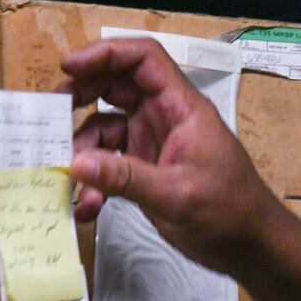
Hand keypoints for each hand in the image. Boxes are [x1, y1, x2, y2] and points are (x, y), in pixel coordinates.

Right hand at [62, 37, 291, 276]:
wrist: (249, 246)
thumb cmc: (230, 212)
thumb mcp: (177, 194)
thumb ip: (126, 178)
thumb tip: (76, 164)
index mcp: (181, 107)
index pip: (143, 60)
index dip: (106, 54)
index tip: (69, 66)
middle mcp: (164, 118)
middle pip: (116, 86)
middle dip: (81, 95)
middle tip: (51, 113)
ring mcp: (153, 144)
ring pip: (105, 129)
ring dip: (84, 151)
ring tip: (70, 178)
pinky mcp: (145, 171)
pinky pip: (109, 165)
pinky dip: (95, 183)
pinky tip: (88, 207)